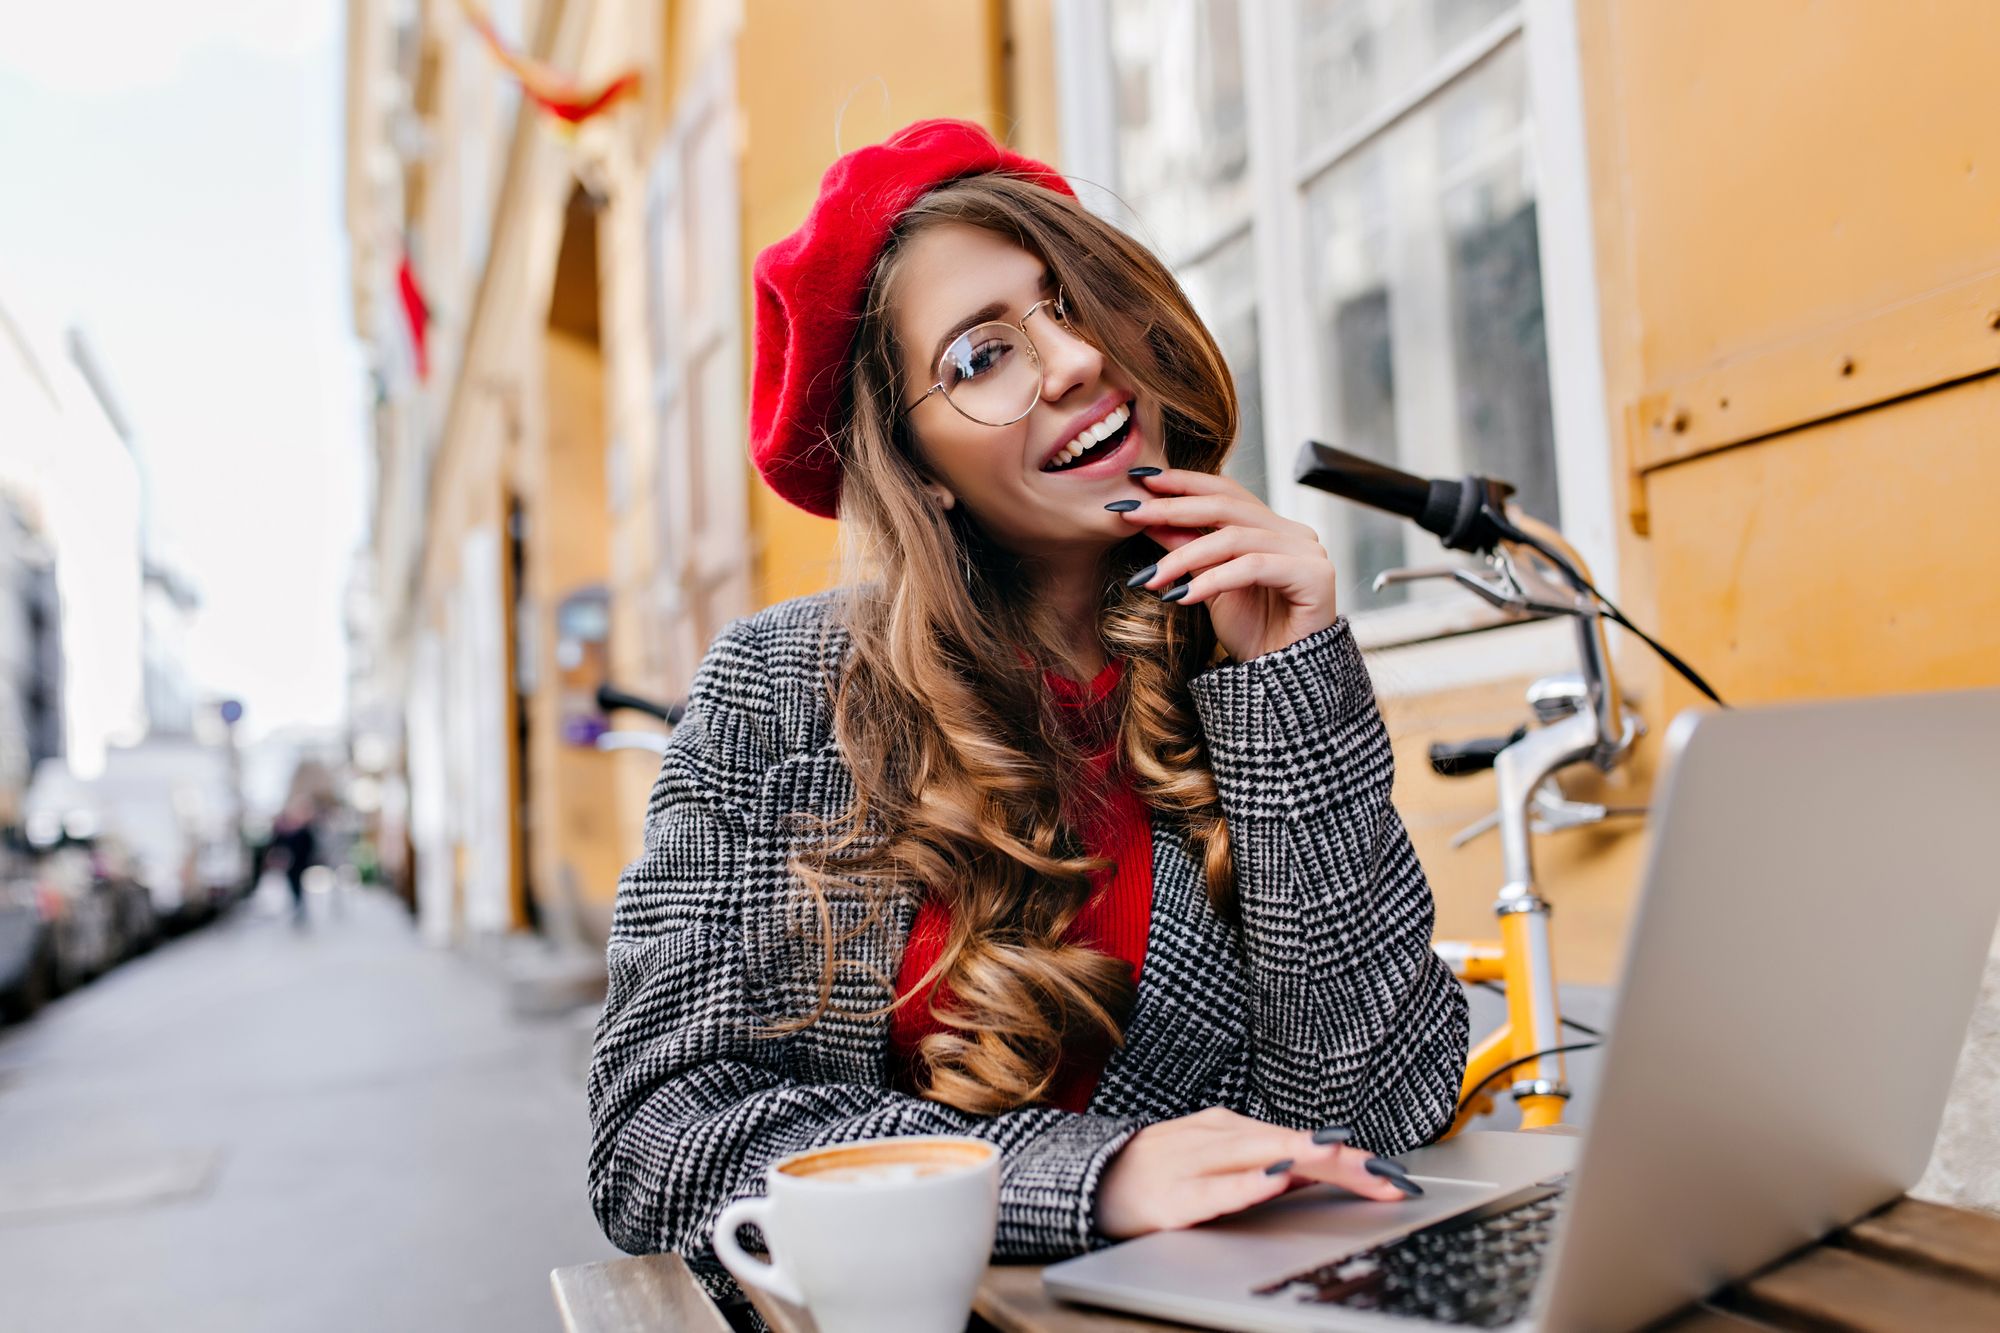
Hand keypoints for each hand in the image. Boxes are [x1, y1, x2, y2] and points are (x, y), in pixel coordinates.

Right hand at [1093, 1107, 1419, 1239]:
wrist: (1089, 1180)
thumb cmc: (1159, 1174)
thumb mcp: (1215, 1162)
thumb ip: (1266, 1164)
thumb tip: (1323, 1170)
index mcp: (1229, 1130)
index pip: (1299, 1140)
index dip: (1347, 1156)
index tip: (1391, 1174)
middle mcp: (1214, 1138)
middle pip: (1287, 1145)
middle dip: (1339, 1159)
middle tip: (1383, 1173)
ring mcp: (1191, 1163)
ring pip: (1255, 1156)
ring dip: (1299, 1154)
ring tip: (1336, 1155)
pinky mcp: (1172, 1197)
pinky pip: (1215, 1190)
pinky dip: (1246, 1184)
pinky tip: (1272, 1181)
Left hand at [1114, 469, 1339, 662]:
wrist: (1281, 681)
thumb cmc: (1251, 634)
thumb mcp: (1205, 584)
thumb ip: (1184, 547)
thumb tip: (1145, 515)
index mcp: (1272, 528)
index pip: (1225, 491)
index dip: (1182, 482)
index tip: (1138, 478)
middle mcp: (1293, 533)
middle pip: (1226, 506)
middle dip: (1173, 508)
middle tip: (1131, 514)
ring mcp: (1307, 551)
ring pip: (1234, 538)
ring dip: (1184, 556)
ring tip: (1150, 577)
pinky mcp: (1314, 575)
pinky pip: (1253, 567)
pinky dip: (1213, 580)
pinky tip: (1181, 596)